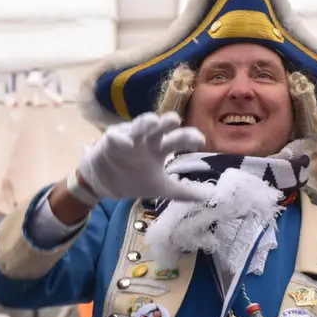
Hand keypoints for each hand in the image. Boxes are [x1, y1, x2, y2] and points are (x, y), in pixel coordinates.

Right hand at [77, 112, 212, 202]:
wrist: (106, 184)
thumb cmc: (135, 179)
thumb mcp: (160, 187)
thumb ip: (183, 192)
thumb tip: (209, 196)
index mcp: (160, 149)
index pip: (178, 139)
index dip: (189, 137)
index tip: (200, 142)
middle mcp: (147, 140)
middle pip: (160, 127)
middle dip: (167, 122)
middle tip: (175, 120)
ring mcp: (129, 139)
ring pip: (138, 125)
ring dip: (145, 122)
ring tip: (153, 122)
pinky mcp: (111, 141)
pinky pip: (115, 136)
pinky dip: (120, 139)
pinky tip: (127, 144)